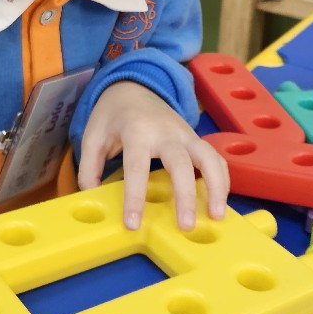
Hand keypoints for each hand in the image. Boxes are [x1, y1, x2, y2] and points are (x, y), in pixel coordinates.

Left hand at [77, 81, 229, 231]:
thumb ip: (89, 168)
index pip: (137, 167)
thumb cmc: (112, 116)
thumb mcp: (92, 137)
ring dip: (216, 187)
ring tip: (217, 217)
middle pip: (181, 164)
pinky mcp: (196, 139)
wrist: (134, 87)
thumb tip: (94, 200)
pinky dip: (222, 178)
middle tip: (186, 226)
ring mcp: (185, 135)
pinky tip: (220, 202)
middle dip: (186, 196)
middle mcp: (166, 133)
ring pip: (208, 158)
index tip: (133, 223)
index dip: (135, 197)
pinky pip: (215, 158)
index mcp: (137, 132)